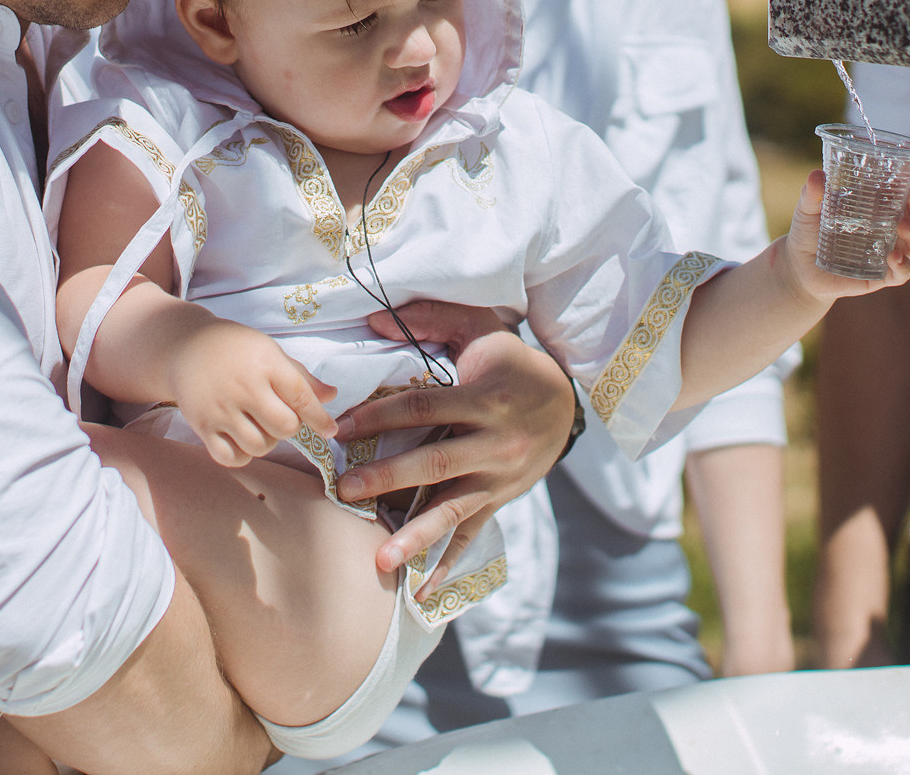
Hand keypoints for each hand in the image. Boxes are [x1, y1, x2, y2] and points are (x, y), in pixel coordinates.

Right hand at [167, 318, 336, 468]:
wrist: (186, 346)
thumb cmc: (235, 349)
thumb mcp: (270, 351)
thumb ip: (300, 377)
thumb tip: (331, 396)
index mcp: (266, 364)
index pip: (302, 398)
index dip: (320, 419)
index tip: (329, 430)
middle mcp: (244, 387)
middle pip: (285, 428)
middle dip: (289, 427)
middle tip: (279, 415)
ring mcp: (221, 408)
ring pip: (260, 447)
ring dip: (266, 442)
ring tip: (259, 426)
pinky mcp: (202, 425)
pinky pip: (231, 458)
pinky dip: (242, 455)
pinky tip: (241, 439)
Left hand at [332, 305, 571, 582]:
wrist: (567, 402)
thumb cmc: (511, 361)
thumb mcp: (481, 327)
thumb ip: (431, 318)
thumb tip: (373, 319)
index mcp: (483, 398)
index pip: (423, 408)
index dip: (380, 415)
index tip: (342, 427)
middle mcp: (493, 443)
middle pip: (435, 463)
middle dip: (388, 478)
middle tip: (346, 490)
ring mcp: (498, 478)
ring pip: (453, 510)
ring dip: (415, 537)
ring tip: (381, 560)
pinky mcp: (499, 501)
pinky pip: (471, 536)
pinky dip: (446, 566)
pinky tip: (422, 592)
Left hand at [778, 171, 909, 305]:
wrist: (799, 268)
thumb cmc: (809, 231)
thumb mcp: (808, 209)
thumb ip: (812, 193)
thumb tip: (817, 175)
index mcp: (877, 205)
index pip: (904, 189)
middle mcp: (890, 226)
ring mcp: (889, 251)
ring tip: (904, 226)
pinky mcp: (882, 275)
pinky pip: (903, 272)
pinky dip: (904, 265)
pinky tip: (894, 258)